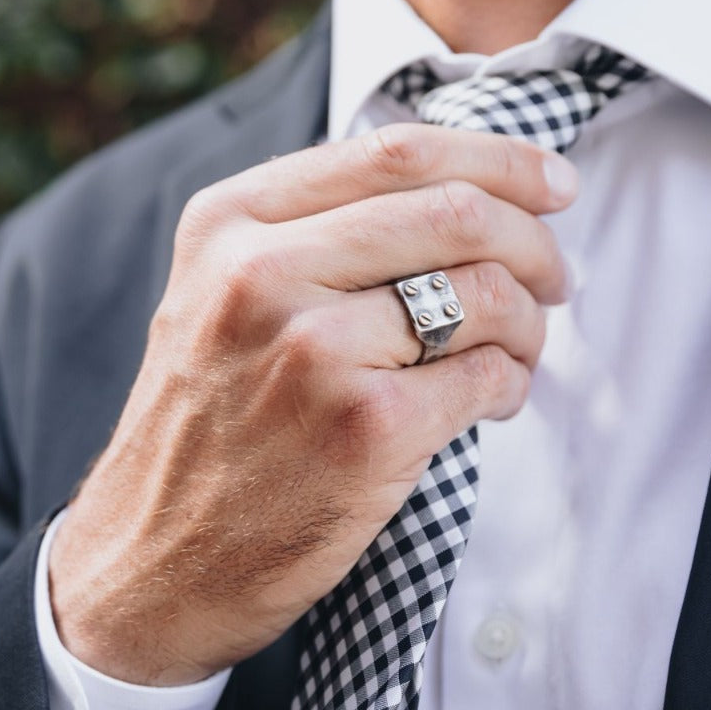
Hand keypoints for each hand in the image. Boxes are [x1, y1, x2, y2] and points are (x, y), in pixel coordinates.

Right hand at [48, 125, 575, 684]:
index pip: (398, 150)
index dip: (502, 158)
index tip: (555, 184)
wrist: (152, 559)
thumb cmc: (214, 421)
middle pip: (457, 211)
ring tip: (520, 351)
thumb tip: (473, 187)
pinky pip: (490, 375)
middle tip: (558, 277)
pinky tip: (495, 399)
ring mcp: (313, 351)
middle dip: (536, 242)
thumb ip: (320, 227)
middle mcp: (262, 272)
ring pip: (486, 293)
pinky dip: (514, 383)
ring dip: (532, 323)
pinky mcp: (365, 430)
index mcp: (232, 221)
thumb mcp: (224, 292)